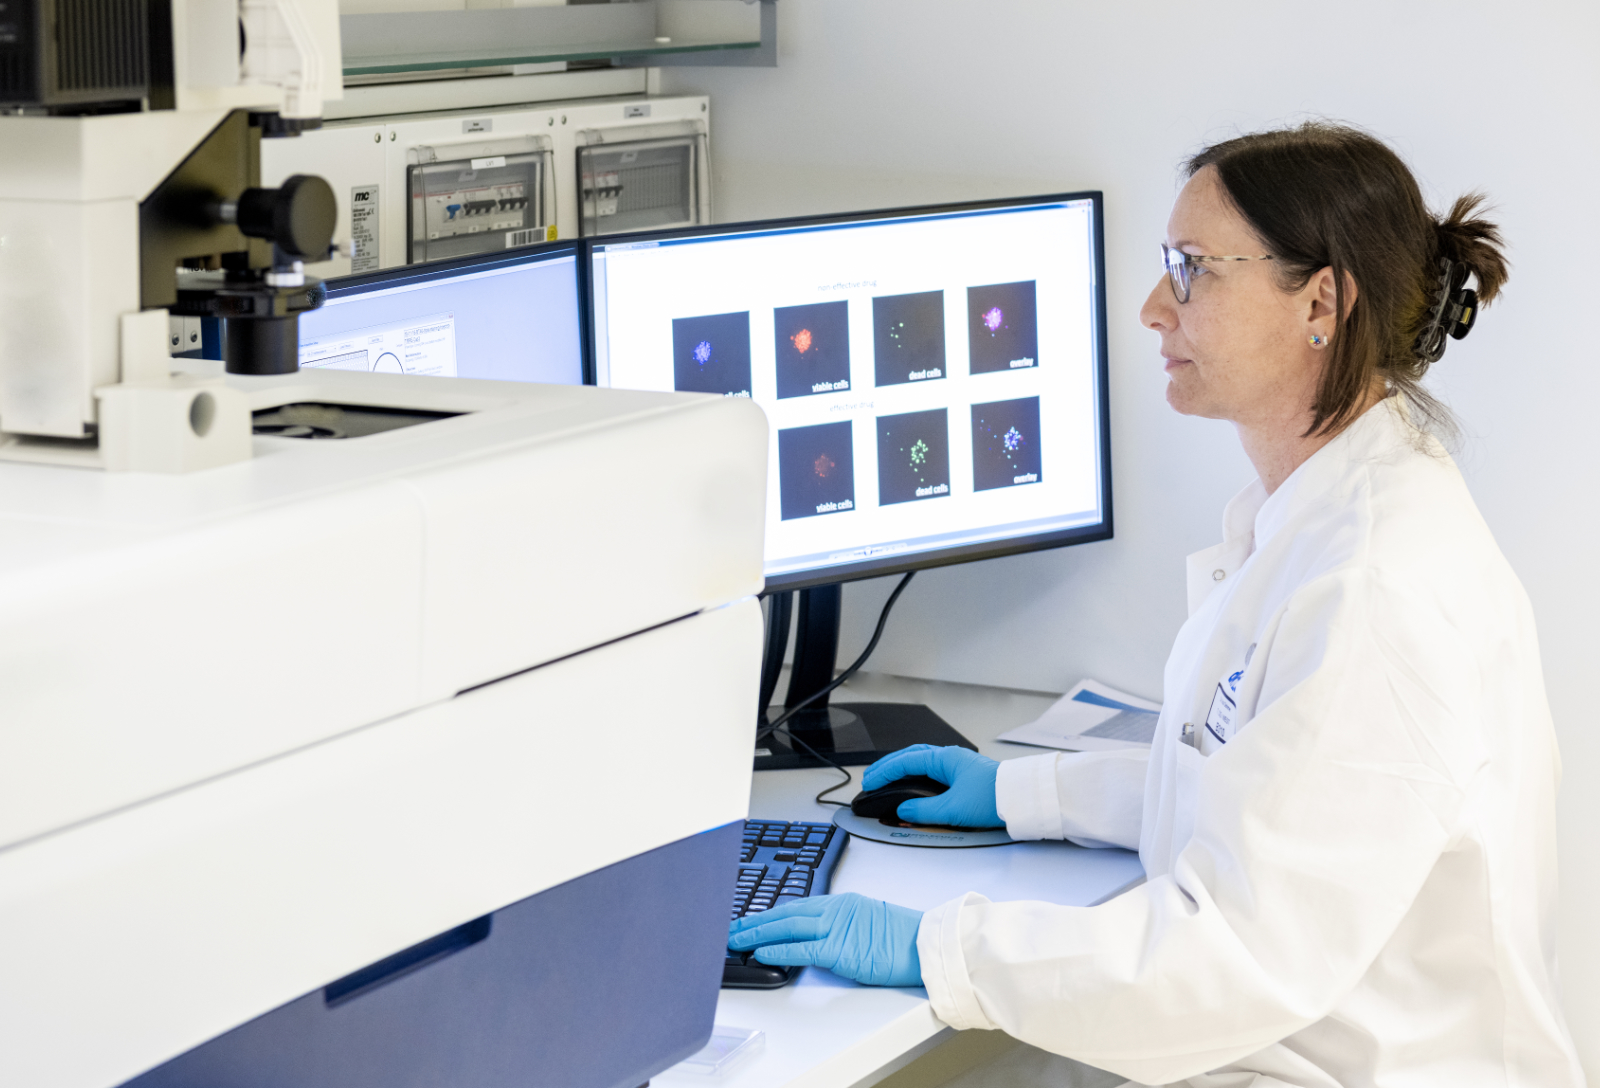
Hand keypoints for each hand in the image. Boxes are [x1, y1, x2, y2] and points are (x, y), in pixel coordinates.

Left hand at [728, 893, 922, 986]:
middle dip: (754, 922)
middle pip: (785, 914)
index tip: (749, 919)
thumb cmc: (902, 939)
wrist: (926, 945)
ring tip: (735, 940)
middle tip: (730, 928)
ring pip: (787, 928)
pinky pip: (802, 950)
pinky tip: (759, 952)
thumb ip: (839, 927)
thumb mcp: (866, 923)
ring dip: (757, 934)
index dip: (770, 914)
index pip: (796, 906)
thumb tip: (814, 940)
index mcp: (841, 903)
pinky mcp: (840, 950)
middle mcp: (835, 911)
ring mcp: (837, 929)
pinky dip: (778, 950)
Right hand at [863, 744, 1001, 827]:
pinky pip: (933, 771)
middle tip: (872, 777)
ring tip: (888, 778)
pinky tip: (914, 784)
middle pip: (911, 756)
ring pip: (922, 762)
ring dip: (903, 768)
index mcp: (944, 759)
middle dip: (889, 766)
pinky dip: (917, 775)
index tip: (869, 781)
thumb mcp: (953, 809)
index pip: (905, 761)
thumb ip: (923, 810)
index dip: (884, 771)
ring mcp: (958, 766)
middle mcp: (950, 758)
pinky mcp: (965, 776)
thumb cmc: (994, 797)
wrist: (1023, 799)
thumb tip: (903, 810)